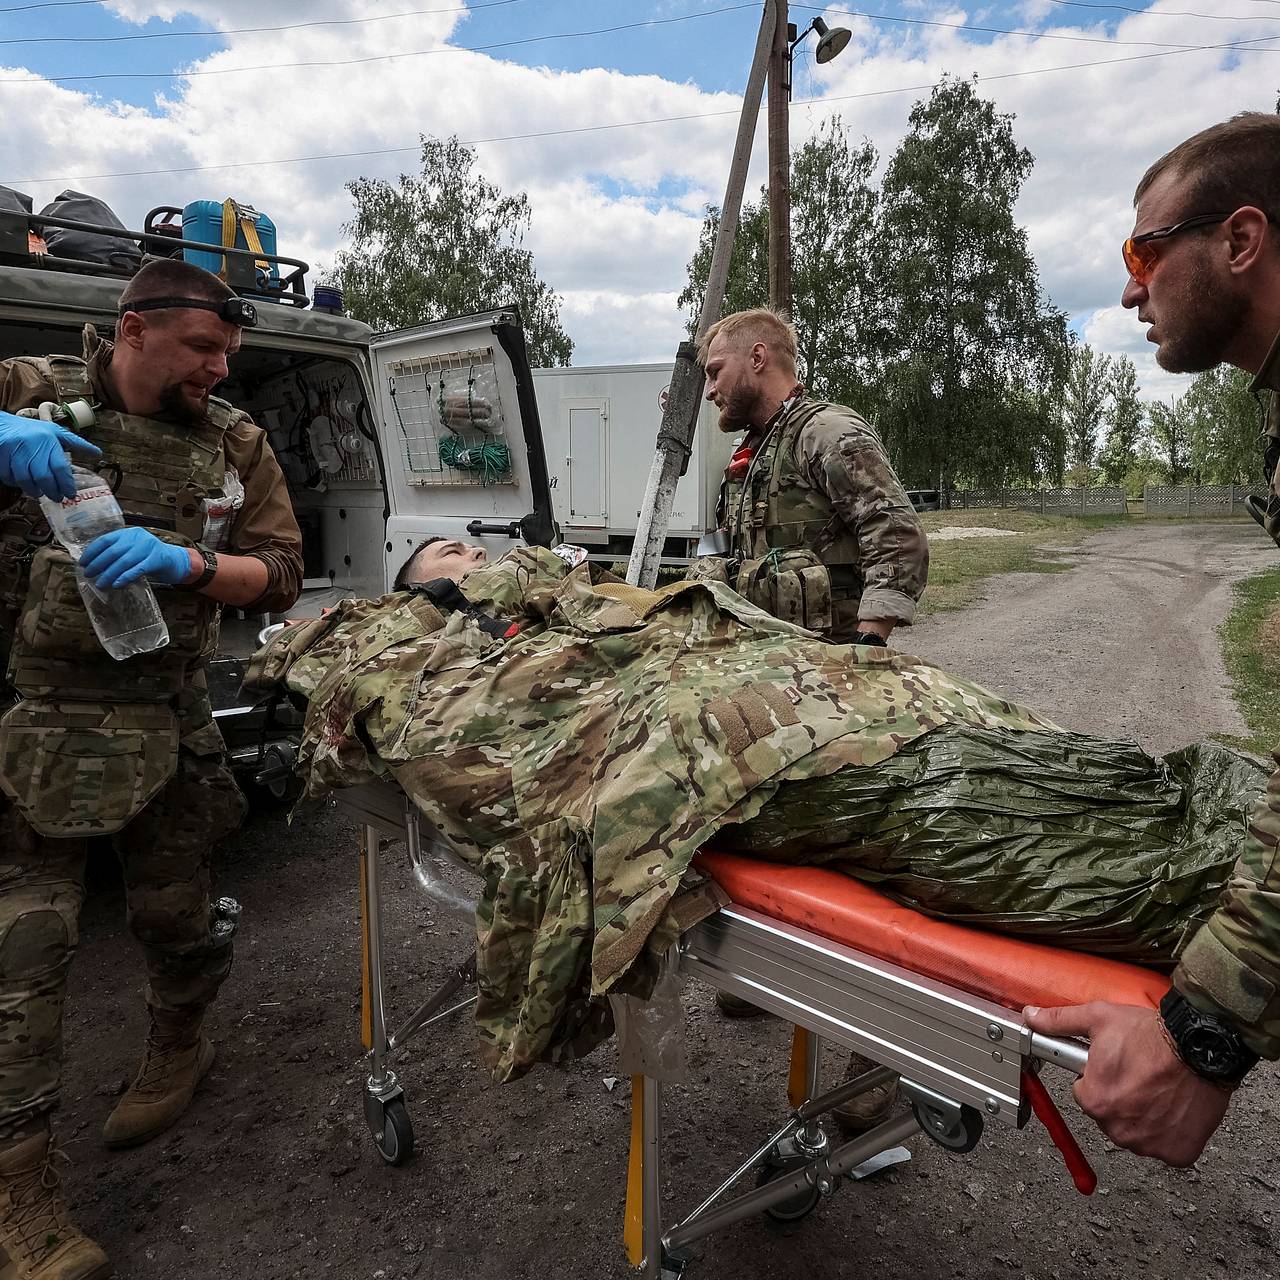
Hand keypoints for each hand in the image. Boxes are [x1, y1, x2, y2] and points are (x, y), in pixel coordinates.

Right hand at [0, 410, 100, 501]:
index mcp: (48, 440)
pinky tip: (22, 483)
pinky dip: (16, 484)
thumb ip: (77, 444)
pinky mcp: (1, 455)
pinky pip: (8, 476)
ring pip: (25, 479)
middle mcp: (32, 445)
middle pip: (43, 477)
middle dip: (52, 491)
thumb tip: (97, 453)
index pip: (60, 467)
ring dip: (33, 490)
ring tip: (40, 493)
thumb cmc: (33, 430)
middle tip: (57, 498)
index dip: (66, 484)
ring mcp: (14, 451)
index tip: (71, 494)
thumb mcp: (56, 433)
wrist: (3, 424)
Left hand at [80, 528, 194, 588]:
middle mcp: (138, 537)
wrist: (177, 561)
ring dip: (109, 574)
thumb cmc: (151, 557)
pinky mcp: (156, 559)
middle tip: (88, 574)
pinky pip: (137, 569)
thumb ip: (119, 552)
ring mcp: (148, 547)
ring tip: (100, 584)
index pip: (105, 540)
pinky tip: (117, 584)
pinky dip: (125, 577)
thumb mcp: (134, 549)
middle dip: (98, 564)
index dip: (92, 552)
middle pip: (112, 552)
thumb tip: (94, 564)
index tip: (82, 563)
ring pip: (123, 562)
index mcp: (129, 533)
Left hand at [1024, 1001, 1231, 1166]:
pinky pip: (1165, 1147)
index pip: (1085, 1094)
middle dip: (1120, 1097)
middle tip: (1139, 1074)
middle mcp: (1118, 1129)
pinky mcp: (1178, 1153)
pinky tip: (1174, 1107)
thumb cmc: (1151, 1035)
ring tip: (1158, 1087)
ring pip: (1136, 1132)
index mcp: (1094, 1100)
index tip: (1115, 1066)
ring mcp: (1149, 1145)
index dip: (1098, 1077)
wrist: (1202, 1047)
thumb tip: (1033, 1017)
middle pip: (1109, 1115)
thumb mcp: (1098, 1018)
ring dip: (1143, 1115)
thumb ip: (1060, 1021)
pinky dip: (1169, 1132)